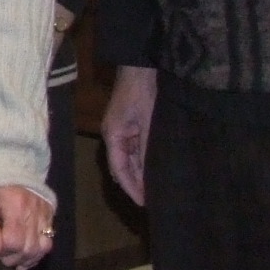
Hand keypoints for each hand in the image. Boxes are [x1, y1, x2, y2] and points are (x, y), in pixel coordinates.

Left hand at [0, 184, 54, 269]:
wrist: (10, 172)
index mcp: (15, 204)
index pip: (14, 240)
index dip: (3, 250)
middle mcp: (35, 210)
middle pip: (29, 248)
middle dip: (13, 257)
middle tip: (2, 253)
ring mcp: (46, 214)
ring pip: (42, 248)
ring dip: (26, 258)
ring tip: (14, 257)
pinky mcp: (51, 218)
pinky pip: (48, 244)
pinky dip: (36, 255)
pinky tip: (25, 258)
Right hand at [102, 65, 156, 204]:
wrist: (142, 64)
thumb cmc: (143, 91)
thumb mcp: (148, 123)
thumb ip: (146, 150)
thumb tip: (148, 176)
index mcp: (113, 136)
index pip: (119, 171)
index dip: (131, 188)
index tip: (144, 204)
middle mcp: (114, 136)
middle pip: (122, 168)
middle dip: (136, 184)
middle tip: (153, 201)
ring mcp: (122, 130)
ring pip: (129, 160)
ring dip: (141, 174)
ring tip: (156, 189)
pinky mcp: (131, 125)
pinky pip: (135, 149)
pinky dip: (143, 161)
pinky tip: (156, 168)